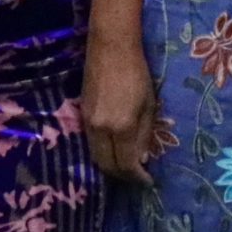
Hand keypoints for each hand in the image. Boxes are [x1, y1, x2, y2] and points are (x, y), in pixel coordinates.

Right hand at [82, 32, 159, 185]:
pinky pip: (90, 143)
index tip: (148, 182)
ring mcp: (88, 122)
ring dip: (110, 166)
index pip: (126, 164)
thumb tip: (142, 158)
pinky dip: (102, 152)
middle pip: (106, 165)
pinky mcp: (82, 115)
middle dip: (121, 176)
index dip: (137, 177)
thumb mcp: (149, 104)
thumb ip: (144, 134)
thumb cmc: (137, 73)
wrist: (110, 48)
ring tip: (126, 167)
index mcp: (121, 127)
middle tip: (136, 178)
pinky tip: (113, 150)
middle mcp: (100, 129)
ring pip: (96, 156)